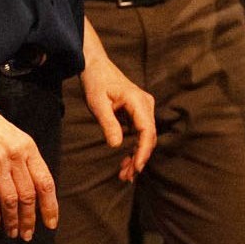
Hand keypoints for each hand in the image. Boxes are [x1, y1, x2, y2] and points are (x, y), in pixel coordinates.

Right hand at [0, 84, 57, 240]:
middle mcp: (16, 154)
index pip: (46, 182)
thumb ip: (22, 157)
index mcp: (28, 146)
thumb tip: (31, 185)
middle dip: (30, 219)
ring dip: (12, 221)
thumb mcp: (11, 134)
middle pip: (29, 195)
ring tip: (12, 233)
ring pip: (11, 200)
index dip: (50, 206)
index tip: (50, 224)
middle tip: (27, 235)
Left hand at [80, 25, 155, 180]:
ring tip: (124, 173)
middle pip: (149, 137)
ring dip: (137, 155)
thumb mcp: (97, 104)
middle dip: (139, 158)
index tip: (136, 168)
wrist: (95, 66)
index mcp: (137, 101)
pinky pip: (140, 133)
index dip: (143, 151)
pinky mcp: (138, 112)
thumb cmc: (96, 82)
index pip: (147, 130)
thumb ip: (108, 123)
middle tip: (126, 176)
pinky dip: (134, 148)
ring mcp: (143, 108)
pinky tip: (126, 161)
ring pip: (146, 137)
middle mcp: (145, 104)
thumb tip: (117, 145)